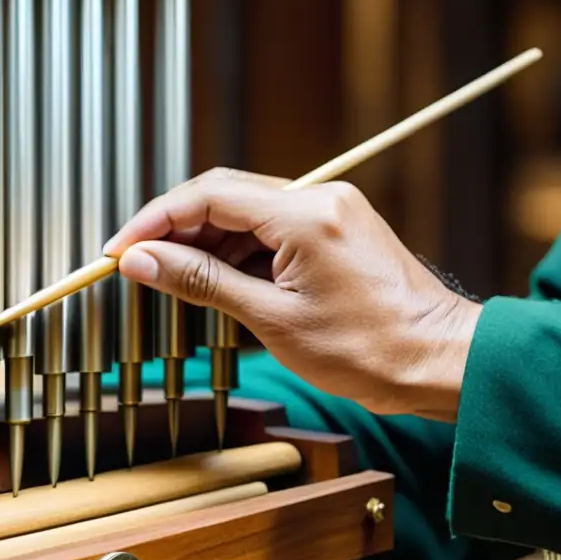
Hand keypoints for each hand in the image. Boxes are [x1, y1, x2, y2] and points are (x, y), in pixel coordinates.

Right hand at [103, 168, 481, 419]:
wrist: (441, 363)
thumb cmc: (370, 350)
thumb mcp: (271, 319)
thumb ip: (201, 281)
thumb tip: (143, 261)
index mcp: (304, 213)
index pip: (207, 196)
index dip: (154, 220)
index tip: (119, 250)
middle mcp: (317, 197)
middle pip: (222, 196)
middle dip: (173, 229)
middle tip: (136, 265)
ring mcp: (328, 210)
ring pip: (244, 213)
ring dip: (203, 243)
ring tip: (170, 281)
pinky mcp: (333, 229)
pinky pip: (269, 229)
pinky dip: (236, 252)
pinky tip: (215, 281)